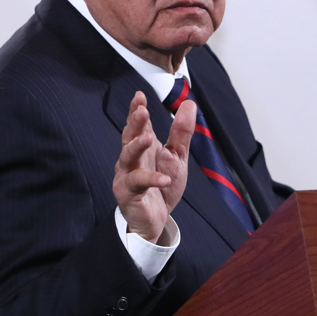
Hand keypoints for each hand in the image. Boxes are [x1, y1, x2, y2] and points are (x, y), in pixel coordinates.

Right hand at [113, 90, 195, 242]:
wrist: (156, 219)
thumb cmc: (162, 186)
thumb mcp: (177, 157)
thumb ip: (181, 132)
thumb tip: (189, 103)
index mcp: (143, 147)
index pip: (138, 125)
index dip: (136, 110)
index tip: (139, 96)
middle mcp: (131, 158)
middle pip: (129, 137)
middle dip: (135, 124)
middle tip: (142, 111)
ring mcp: (127, 175)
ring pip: (127, 157)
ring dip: (136, 147)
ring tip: (148, 139)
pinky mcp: (128, 194)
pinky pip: (138, 184)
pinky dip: (152, 180)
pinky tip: (164, 179)